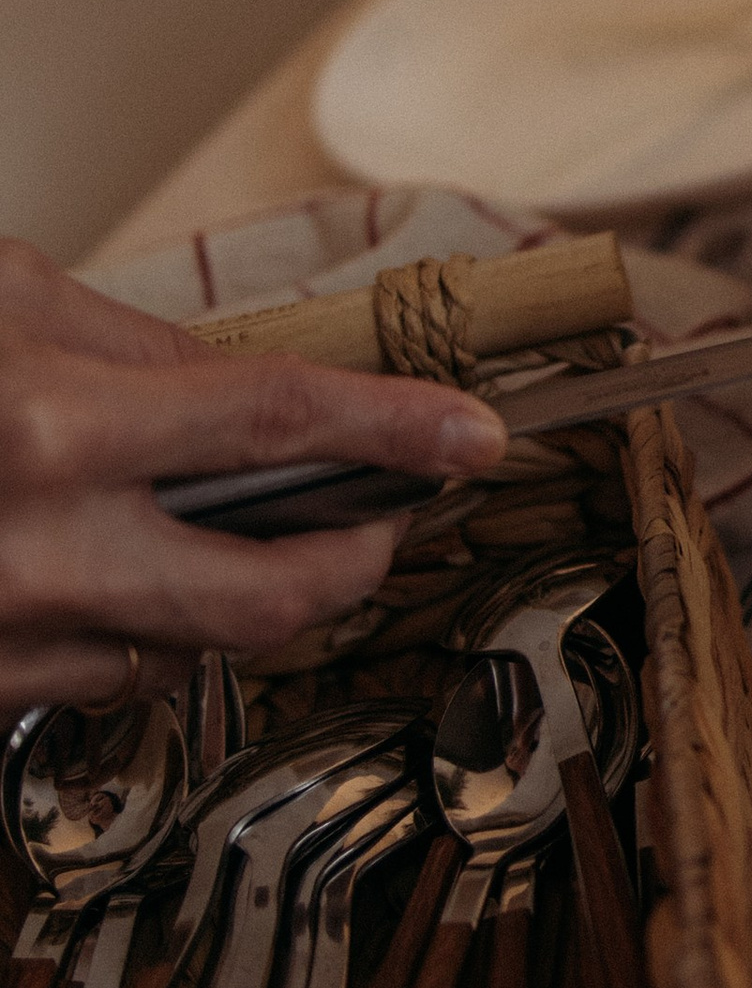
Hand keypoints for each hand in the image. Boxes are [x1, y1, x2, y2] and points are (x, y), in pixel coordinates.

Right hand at [0, 239, 507, 721]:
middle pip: (271, 593)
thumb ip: (136, 344)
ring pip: (190, 653)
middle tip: (376, 524)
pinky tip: (105, 579)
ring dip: (225, 595)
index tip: (469, 437)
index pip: (274, 423)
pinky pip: (104, 683)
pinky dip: (132, 633)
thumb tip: (245, 383)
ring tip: (195, 536)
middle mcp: (40, 552)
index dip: (392, 428)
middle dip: (353, 559)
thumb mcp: (7, 304)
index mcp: (48, 428)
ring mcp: (11, 637)